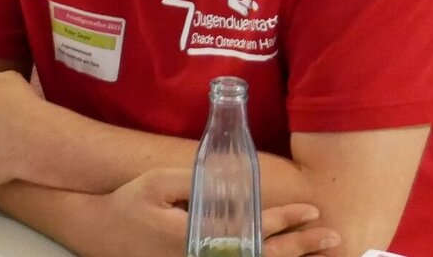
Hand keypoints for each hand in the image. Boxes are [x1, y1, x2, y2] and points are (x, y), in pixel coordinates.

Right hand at [91, 170, 340, 256]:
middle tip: (334, 238)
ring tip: (320, 254)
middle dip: (301, 248)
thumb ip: (195, 183)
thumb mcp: (157, 182)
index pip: (253, 231)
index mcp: (197, 239)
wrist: (98, 232)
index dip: (286, 221)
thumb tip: (234, 182)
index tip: (312, 211)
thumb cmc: (128, 203)